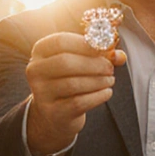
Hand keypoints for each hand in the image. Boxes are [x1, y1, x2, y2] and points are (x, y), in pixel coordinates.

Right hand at [25, 32, 126, 155]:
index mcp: (40, 51)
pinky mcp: (52, 112)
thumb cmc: (70, 79)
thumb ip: (100, 55)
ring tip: (109, 80)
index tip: (105, 49)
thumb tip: (119, 56)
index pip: (61, 42)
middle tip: (110, 68)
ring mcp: (41, 93)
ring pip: (73, 84)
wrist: (55, 113)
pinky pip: (79, 102)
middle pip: (66, 62)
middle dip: (94, 64)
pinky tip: (106, 92)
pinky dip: (98, 96)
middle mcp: (35, 71)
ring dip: (98, 81)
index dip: (85, 44)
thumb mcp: (80, 62)